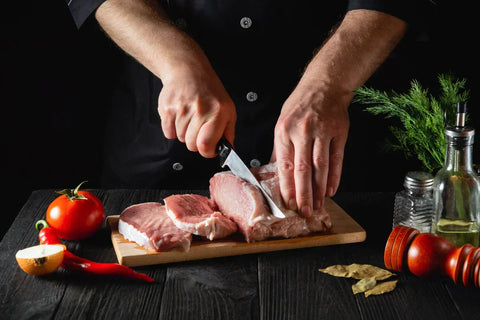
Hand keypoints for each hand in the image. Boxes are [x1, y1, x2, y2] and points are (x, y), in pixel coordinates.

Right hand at [158, 64, 236, 157]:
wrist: (188, 71)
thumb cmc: (209, 91)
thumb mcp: (228, 109)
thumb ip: (228, 132)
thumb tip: (228, 150)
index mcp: (218, 112)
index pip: (206, 144)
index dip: (207, 151)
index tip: (209, 148)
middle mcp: (200, 110)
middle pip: (191, 145)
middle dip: (195, 141)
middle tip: (198, 128)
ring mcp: (182, 109)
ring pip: (180, 138)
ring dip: (184, 133)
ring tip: (189, 117)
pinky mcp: (167, 108)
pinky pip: (168, 133)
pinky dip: (173, 129)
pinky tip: (179, 116)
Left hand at [273, 82, 349, 216]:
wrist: (324, 85)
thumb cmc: (300, 105)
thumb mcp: (282, 123)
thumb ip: (279, 149)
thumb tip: (273, 172)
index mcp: (284, 131)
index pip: (285, 165)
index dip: (287, 187)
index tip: (289, 203)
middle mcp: (303, 132)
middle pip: (303, 169)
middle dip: (304, 193)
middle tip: (305, 211)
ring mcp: (323, 132)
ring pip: (321, 166)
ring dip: (320, 189)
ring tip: (319, 205)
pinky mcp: (339, 132)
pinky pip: (337, 159)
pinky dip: (335, 176)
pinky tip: (332, 190)